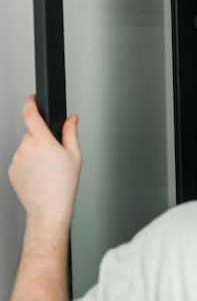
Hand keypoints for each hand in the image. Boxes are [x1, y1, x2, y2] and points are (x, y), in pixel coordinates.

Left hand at [8, 95, 81, 230]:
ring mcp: (16, 160)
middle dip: (41, 137)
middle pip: (31, 132)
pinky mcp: (11, 171)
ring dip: (34, 151)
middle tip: (54, 153)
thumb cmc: (63, 185)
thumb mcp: (75, 155)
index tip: (32, 98)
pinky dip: (28, 163)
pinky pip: (20, 159)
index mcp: (42, 140)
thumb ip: (71, 132)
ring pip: (26, 147)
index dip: (30, 102)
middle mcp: (25, 148)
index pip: (30, 113)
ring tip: (47, 168)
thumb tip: (71, 119)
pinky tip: (39, 174)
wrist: (48, 210)